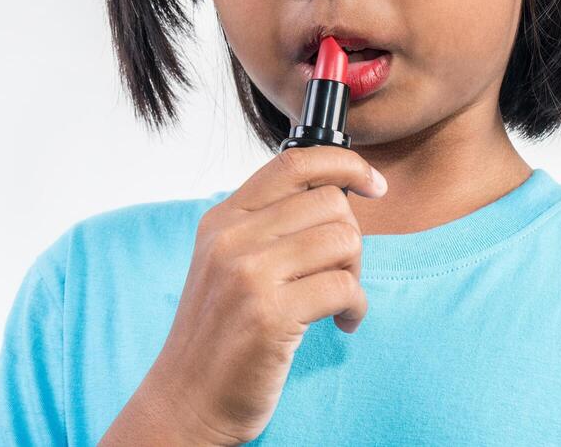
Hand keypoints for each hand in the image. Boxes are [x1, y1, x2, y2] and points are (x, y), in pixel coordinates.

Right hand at [145, 146, 386, 444]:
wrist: (186, 399)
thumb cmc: (219, 333)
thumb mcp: (226, 263)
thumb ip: (267, 226)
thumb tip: (336, 194)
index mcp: (222, 219)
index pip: (293, 162)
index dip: (345, 164)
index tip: (373, 184)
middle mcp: (231, 238)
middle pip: (329, 202)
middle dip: (352, 238)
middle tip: (342, 273)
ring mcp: (248, 275)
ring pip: (343, 240)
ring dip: (356, 274)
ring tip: (341, 301)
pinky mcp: (270, 316)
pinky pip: (343, 288)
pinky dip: (356, 307)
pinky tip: (342, 324)